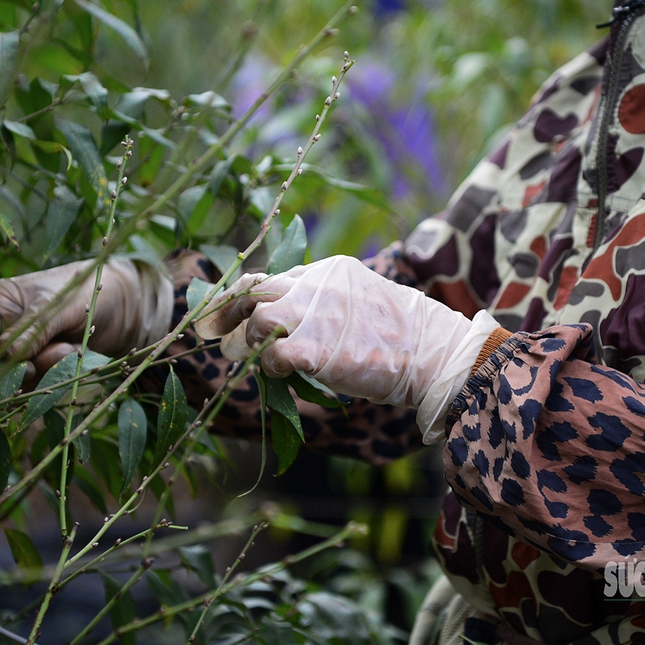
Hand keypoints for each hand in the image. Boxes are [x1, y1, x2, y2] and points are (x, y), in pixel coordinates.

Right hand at [0, 255, 172, 371]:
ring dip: (49, 368)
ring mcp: (20, 352)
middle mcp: (2, 330)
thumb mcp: (57, 306)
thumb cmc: (85, 289)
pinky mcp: (38, 369)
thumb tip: (4, 356)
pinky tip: (75, 352)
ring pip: (17, 382)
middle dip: (27, 366)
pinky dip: (60, 373)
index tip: (17, 365)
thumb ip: (31, 331)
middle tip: (59, 351)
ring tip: (72, 346)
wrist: (122, 302)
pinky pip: (39, 386)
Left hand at [200, 256, 497, 435]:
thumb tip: (284, 324)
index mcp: (328, 271)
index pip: (269, 277)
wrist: (432, 351)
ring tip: (255, 357)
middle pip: (252, 291)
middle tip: (212, 334)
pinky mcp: (315, 348)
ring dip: (248, 342)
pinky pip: (270, 355)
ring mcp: (315, 315)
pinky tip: (281, 373)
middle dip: (224, 313)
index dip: (240, 298)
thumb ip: (323, 302)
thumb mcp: (359, 300)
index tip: (222, 315)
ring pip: (256, 320)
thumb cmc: (399, 335)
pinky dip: (268, 367)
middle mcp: (317, 286)